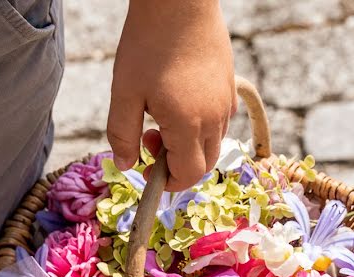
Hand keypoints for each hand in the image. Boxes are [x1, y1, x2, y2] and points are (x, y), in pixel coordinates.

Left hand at [107, 0, 236, 191]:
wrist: (180, 0)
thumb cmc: (148, 43)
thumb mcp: (125, 92)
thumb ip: (122, 134)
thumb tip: (126, 166)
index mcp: (188, 124)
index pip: (188, 175)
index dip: (168, 182)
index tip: (147, 169)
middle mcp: (214, 118)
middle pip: (204, 164)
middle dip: (176, 164)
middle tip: (148, 138)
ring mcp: (226, 102)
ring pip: (214, 143)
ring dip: (188, 144)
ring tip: (160, 115)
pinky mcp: (230, 86)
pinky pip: (220, 120)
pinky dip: (200, 125)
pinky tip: (179, 100)